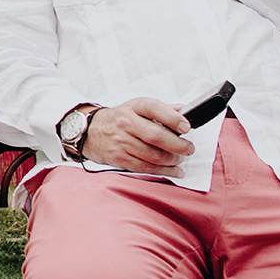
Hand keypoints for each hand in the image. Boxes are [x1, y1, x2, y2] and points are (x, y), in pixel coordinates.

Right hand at [78, 97, 194, 175]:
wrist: (90, 131)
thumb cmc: (119, 119)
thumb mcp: (137, 108)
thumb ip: (162, 109)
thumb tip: (185, 110)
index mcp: (133, 107)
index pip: (154, 108)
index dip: (173, 118)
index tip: (186, 127)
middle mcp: (125, 123)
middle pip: (156, 136)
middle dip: (178, 145)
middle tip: (188, 149)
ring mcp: (121, 142)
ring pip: (153, 155)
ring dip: (172, 160)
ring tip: (180, 159)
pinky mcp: (119, 158)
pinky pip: (146, 168)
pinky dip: (164, 171)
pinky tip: (174, 170)